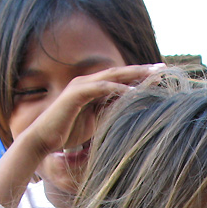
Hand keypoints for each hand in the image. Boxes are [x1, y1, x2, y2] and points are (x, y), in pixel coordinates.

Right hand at [21, 63, 165, 158]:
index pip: (120, 79)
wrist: (44, 138)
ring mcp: (82, 85)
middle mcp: (88, 82)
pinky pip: (102, 88)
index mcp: (93, 88)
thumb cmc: (67, 133)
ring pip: (113, 75)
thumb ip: (108, 115)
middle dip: (142, 70)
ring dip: (134, 75)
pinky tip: (132, 92)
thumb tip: (127, 117)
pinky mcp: (77, 93)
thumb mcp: (94, 123)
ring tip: (153, 76)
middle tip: (163, 68)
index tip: (159, 78)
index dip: (139, 77)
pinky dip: (118, 89)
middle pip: (120, 72)